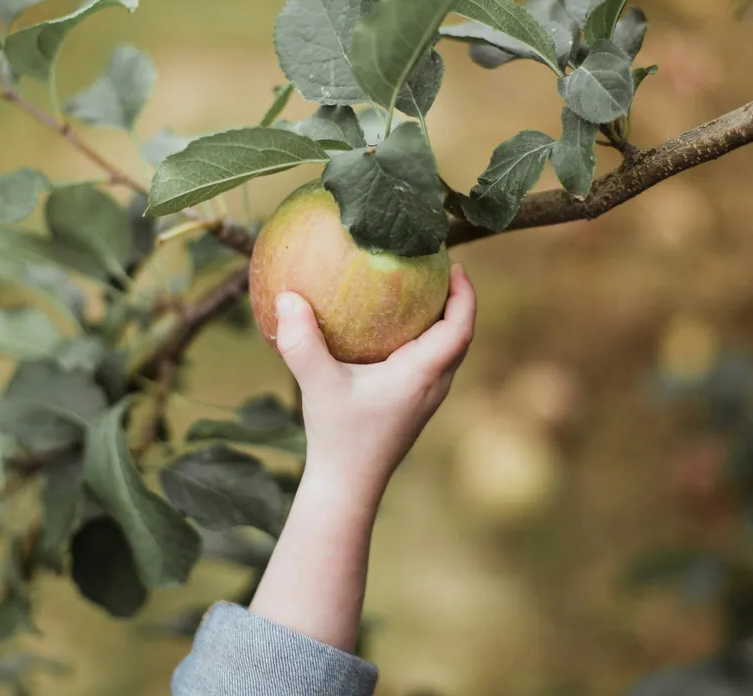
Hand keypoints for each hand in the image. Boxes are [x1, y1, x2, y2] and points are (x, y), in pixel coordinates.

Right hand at [274, 263, 476, 503]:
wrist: (346, 486)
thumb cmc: (338, 437)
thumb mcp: (317, 384)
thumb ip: (301, 342)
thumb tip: (287, 298)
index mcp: (423, 373)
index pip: (460, 328)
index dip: (465, 294)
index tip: (455, 265)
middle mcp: (433, 385)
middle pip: (458, 336)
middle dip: (455, 302)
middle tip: (436, 271)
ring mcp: (425, 399)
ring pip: (444, 352)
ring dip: (440, 322)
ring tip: (417, 293)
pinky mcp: (412, 407)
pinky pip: (427, 364)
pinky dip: (420, 341)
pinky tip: (388, 332)